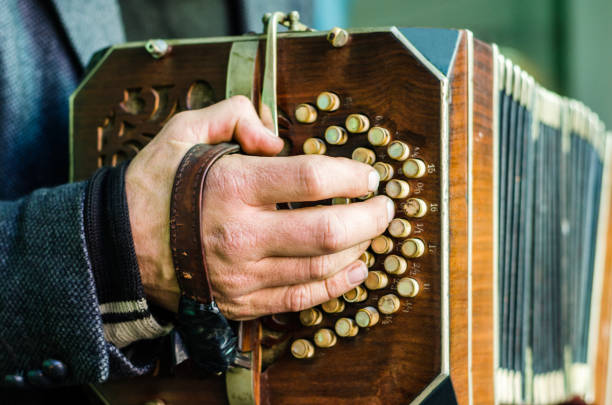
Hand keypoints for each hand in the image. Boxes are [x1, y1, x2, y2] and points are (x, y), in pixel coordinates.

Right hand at [125, 96, 393, 317]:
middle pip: (328, 230)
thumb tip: (275, 134)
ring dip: (359, 249)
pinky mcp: (243, 301)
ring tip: (372, 232)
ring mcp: (244, 274)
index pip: (311, 178)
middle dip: (370, 218)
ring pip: (320, 267)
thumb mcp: (183, 131)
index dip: (351, 174)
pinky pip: (300, 298)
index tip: (368, 175)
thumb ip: (231, 114)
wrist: (122, 246)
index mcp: (232, 187)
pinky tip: (356, 270)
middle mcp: (242, 234)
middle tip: (384, 206)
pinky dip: (336, 286)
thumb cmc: (157, 186)